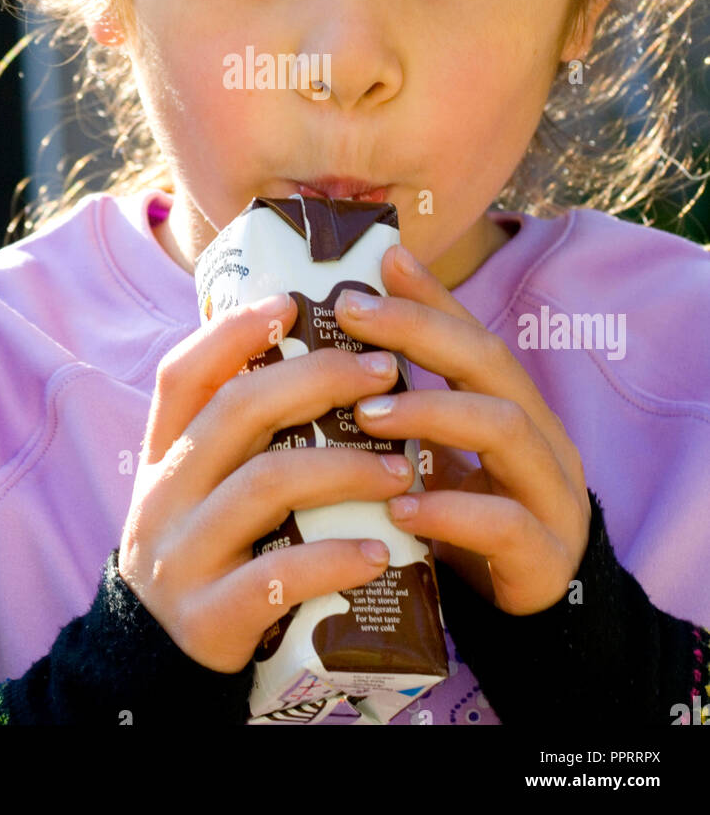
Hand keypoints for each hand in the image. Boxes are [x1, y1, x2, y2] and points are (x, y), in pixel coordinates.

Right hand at [117, 292, 416, 672]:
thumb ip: (238, 429)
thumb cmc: (208, 546)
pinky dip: (334, 559)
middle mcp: (164, 493)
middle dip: (318, 381)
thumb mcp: (201, 482)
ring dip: (346, 468)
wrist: (159, 658)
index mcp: (163, 451)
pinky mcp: (208, 615)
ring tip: (404, 470)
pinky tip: (380, 552)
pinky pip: (278, 576)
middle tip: (387, 373)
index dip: (233, 331)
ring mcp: (181, 554)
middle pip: (237, 412)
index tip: (292, 304)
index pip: (184, 373)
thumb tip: (307, 347)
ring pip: (266, 485)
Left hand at [334, 244, 591, 615]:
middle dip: (422, 332)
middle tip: (353, 318)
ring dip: (433, 413)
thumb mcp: (436, 456)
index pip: (474, 334)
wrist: (523, 621)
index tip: (379, 266)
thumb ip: (402, 405)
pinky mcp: (546, 558)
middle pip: (492, 364)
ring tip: (366, 415)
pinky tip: (400, 507)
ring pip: (507, 430)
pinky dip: (451, 509)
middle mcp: (542, 438)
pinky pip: (506, 523)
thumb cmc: (467, 523)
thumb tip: (334, 346)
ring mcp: (552, 495)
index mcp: (515, 407)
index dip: (430, 298)